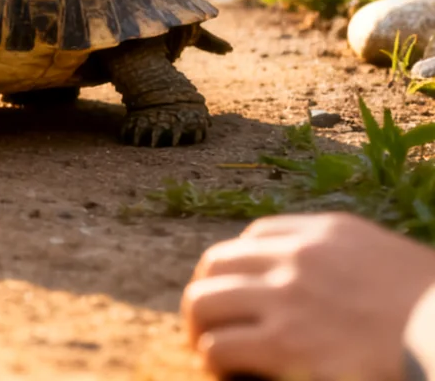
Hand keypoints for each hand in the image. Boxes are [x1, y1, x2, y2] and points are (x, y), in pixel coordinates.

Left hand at [182, 213, 434, 379]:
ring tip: (210, 351)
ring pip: (205, 302)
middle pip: (217, 263)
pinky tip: (228, 375)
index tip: (242, 291)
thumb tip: (331, 291)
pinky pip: (220, 347)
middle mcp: (299, 256)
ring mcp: (287, 296)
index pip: (259, 235)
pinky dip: (215, 362)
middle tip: (211, 323)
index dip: (242, 266)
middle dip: (208, 293)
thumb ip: (354, 266)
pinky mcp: (284, 343)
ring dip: (201, 328)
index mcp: (329, 232)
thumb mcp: (396, 266)